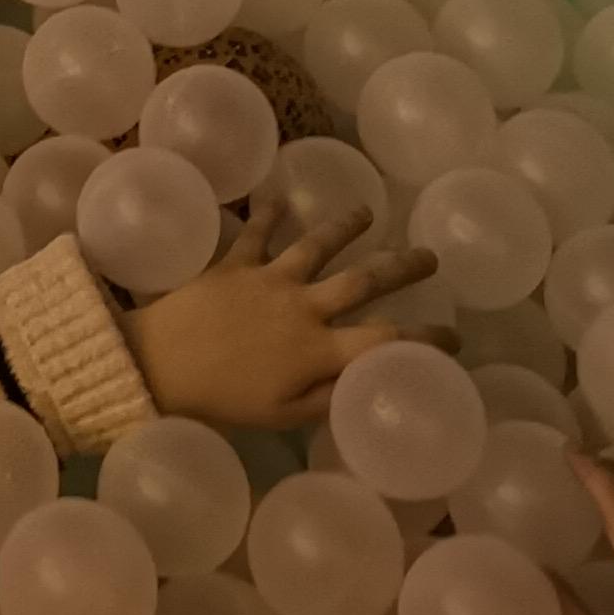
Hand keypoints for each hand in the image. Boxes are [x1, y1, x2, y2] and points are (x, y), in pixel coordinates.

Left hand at [121, 204, 444, 431]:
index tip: (454, 337)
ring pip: (318, 245)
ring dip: (345, 226)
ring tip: (366, 211)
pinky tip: (279, 199)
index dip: (425, 339)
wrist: (158, 364)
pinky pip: (256, 234)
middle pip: (364, 281)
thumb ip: (327, 397)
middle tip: (430, 257)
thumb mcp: (281, 415)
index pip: (386, 340)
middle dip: (403, 268)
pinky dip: (269, 214)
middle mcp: (303, 307)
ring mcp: (270, 279)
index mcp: (318, 350)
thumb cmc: (221, 400)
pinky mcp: (235, 264)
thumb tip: (366, 382)